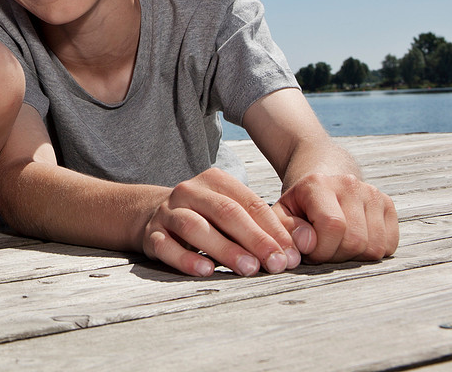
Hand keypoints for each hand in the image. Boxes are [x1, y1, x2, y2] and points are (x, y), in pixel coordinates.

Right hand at [142, 168, 300, 276]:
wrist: (152, 214)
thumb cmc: (205, 218)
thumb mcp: (231, 211)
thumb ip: (262, 225)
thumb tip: (300, 246)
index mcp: (214, 180)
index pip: (249, 203)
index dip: (273, 229)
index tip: (291, 255)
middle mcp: (189, 191)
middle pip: (225, 212)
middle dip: (254, 239)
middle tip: (275, 263)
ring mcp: (168, 212)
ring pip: (194, 227)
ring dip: (224, 248)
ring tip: (247, 269)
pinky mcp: (151, 234)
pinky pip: (166, 246)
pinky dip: (186, 259)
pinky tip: (206, 270)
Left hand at [274, 173, 398, 262]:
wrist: (321, 180)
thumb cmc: (299, 204)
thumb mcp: (281, 214)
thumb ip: (285, 230)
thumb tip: (308, 244)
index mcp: (319, 184)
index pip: (333, 226)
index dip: (321, 251)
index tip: (309, 252)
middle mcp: (350, 185)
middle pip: (355, 241)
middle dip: (336, 256)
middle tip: (322, 250)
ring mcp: (372, 193)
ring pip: (374, 247)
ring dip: (354, 256)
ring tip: (336, 245)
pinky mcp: (387, 204)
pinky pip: (389, 246)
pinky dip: (371, 252)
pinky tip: (353, 242)